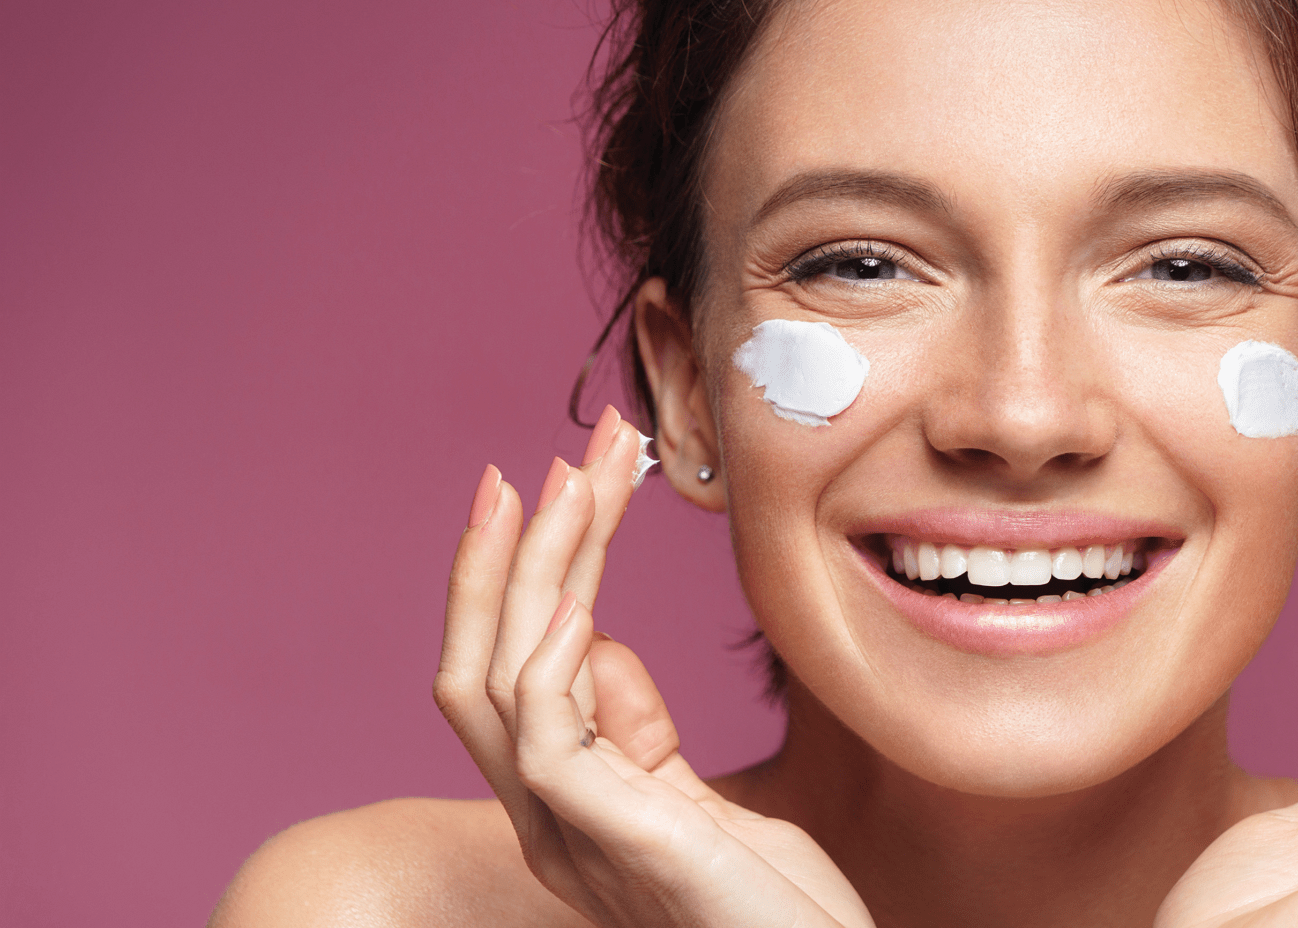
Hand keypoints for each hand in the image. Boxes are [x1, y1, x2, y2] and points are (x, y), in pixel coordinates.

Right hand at [432, 406, 873, 927]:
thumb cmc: (780, 917)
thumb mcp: (708, 809)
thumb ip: (641, 738)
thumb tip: (598, 640)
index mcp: (567, 804)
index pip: (510, 669)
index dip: (521, 574)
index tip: (562, 482)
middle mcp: (549, 819)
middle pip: (481, 664)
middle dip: (512, 550)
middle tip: (555, 453)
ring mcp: (573, 837)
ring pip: (498, 684)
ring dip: (535, 571)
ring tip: (574, 484)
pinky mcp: (619, 846)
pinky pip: (548, 743)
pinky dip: (552, 665)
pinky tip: (581, 601)